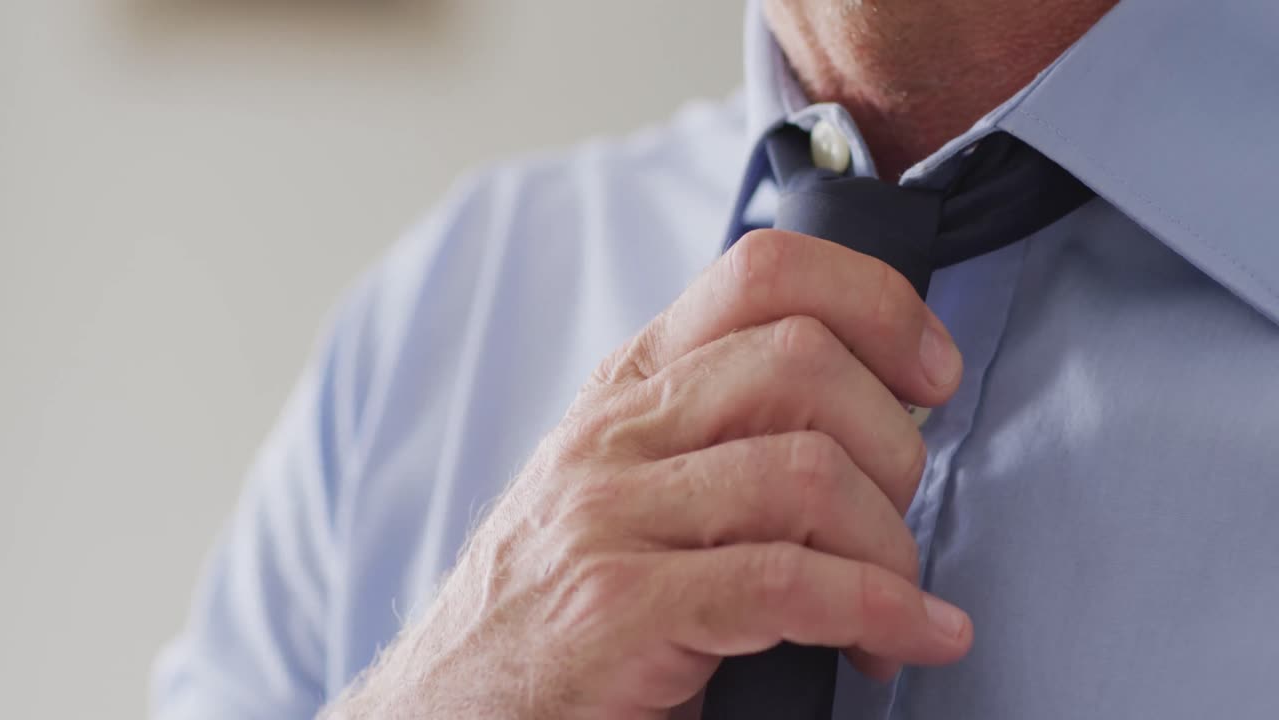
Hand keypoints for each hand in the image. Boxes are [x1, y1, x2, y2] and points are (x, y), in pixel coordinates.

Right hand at [323, 230, 972, 719]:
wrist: (449, 705)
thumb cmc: (560, 600)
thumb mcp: (629, 485)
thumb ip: (719, 432)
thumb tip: (868, 414)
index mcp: (632, 386)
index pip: (762, 273)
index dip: (874, 303)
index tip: (930, 370)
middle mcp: (617, 432)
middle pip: (800, 362)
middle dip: (894, 442)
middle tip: (899, 511)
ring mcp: (608, 515)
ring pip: (804, 471)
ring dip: (887, 545)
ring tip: (895, 598)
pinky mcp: (616, 606)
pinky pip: (786, 582)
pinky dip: (877, 610)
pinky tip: (906, 639)